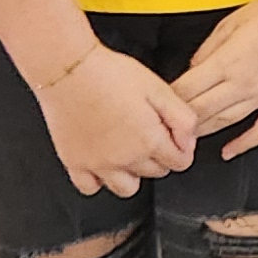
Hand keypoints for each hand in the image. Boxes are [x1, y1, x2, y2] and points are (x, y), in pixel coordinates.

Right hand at [35, 37, 199, 195]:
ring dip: (132, 173)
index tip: (173, 135)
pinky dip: (98, 179)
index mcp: (149, 141)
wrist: (68, 68)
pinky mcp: (74, 163)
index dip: (182, 147)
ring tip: (127, 149)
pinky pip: (90, 187)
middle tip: (148, 130)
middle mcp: (125, 160)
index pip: (180, 162)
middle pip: (155, 172)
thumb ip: (182, 118)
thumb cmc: (110, 73)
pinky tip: (102, 160)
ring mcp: (98, 165)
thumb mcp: (158, 88)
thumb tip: (189, 143)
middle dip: (159, 156)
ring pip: (127, 188)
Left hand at [176, 0, 257, 158]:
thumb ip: (208, 50)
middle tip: (165, 127)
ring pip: (225, 122)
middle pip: (200, 111)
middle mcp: (243, 83)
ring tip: (186, 139)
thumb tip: (193, 69)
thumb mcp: (231, 23)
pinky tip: (228, 152)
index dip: (168, 100)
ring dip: (203, 132)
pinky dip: (244, 144)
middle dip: (179, 121)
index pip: (186, 90)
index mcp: (226, 61)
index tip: (157, 104)